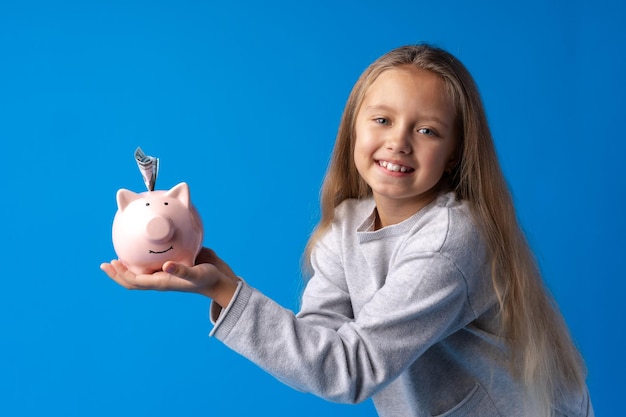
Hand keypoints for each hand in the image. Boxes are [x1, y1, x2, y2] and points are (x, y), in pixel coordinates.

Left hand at [100, 247, 238, 306]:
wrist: (220, 279)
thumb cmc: (208, 279)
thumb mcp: (196, 274)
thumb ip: (181, 270)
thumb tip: (166, 266)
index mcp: (161, 281)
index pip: (134, 281)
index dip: (120, 274)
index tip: (110, 263)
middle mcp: (160, 277)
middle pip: (133, 279)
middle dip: (118, 273)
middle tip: (107, 262)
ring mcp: (165, 271)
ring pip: (141, 270)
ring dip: (129, 265)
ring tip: (121, 253)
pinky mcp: (173, 263)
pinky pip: (155, 260)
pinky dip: (145, 254)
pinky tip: (146, 243)